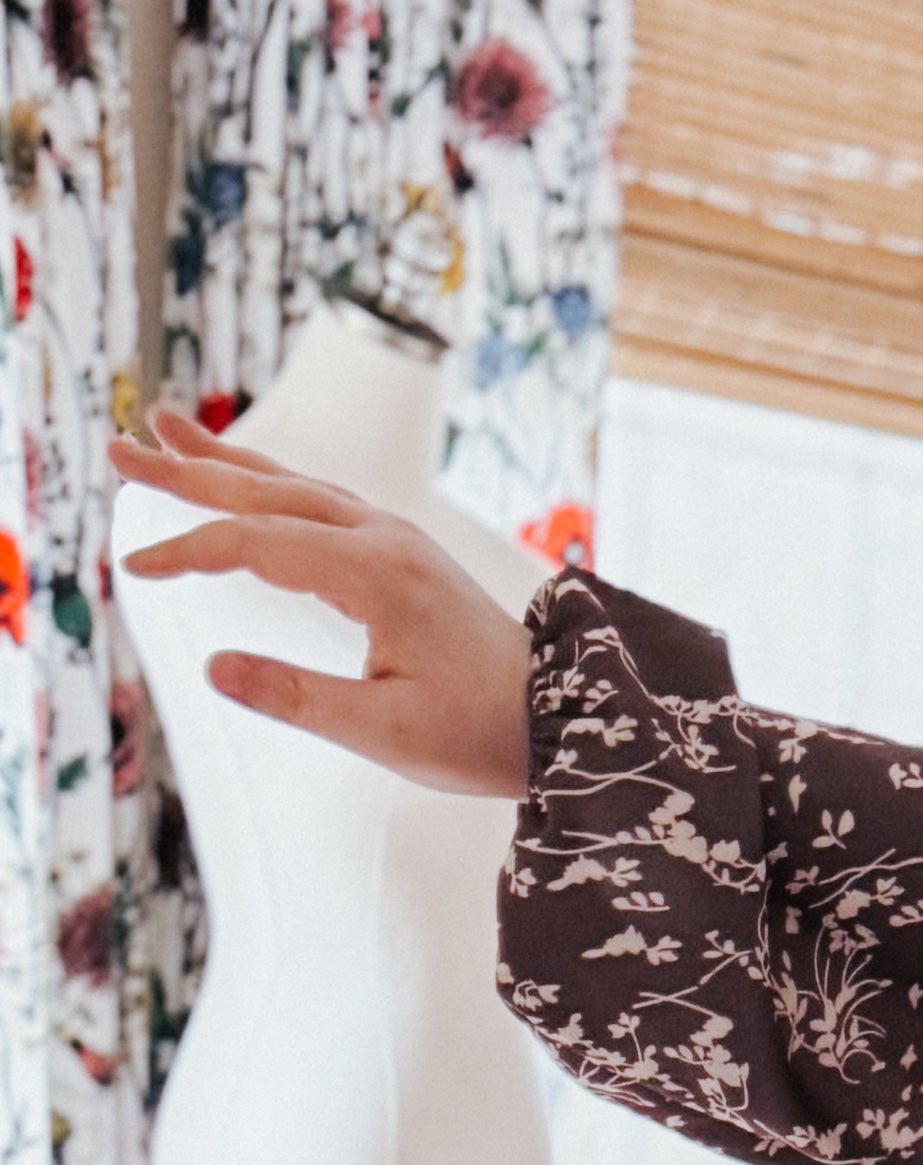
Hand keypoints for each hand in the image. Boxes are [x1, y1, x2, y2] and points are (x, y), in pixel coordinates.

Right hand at [112, 407, 534, 795]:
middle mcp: (382, 539)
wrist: (560, 719)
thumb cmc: (479, 734)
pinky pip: (322, 497)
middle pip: (266, 494)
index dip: (190, 553)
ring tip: (165, 429)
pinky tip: (248, 476)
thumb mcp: (386, 733)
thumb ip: (298, 698)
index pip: (257, 546)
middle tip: (120, 448)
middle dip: (188, 471)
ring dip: (226, 460)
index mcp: (374, 576)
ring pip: (293, 485)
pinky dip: (272, 481)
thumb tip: (215, 668)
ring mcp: (395, 538)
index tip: (136, 569)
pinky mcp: (403, 551)